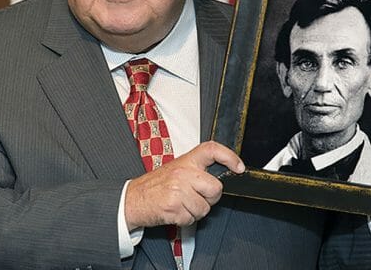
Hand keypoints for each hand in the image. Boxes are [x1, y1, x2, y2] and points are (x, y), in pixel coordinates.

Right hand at [124, 141, 244, 229]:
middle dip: (209, 198)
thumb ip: (196, 171)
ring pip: (205, 208)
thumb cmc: (155, 186)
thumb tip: (218, 180)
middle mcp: (183, 172)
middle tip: (196, 197)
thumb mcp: (175, 169)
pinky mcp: (173, 206)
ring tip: (181, 204)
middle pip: (215, 188)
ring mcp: (178, 189)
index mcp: (186, 161)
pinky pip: (191, 219)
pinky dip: (185, 220)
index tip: (239, 167)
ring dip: (195, 212)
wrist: (132, 199)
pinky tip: (175, 212)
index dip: (229, 156)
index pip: (211, 150)